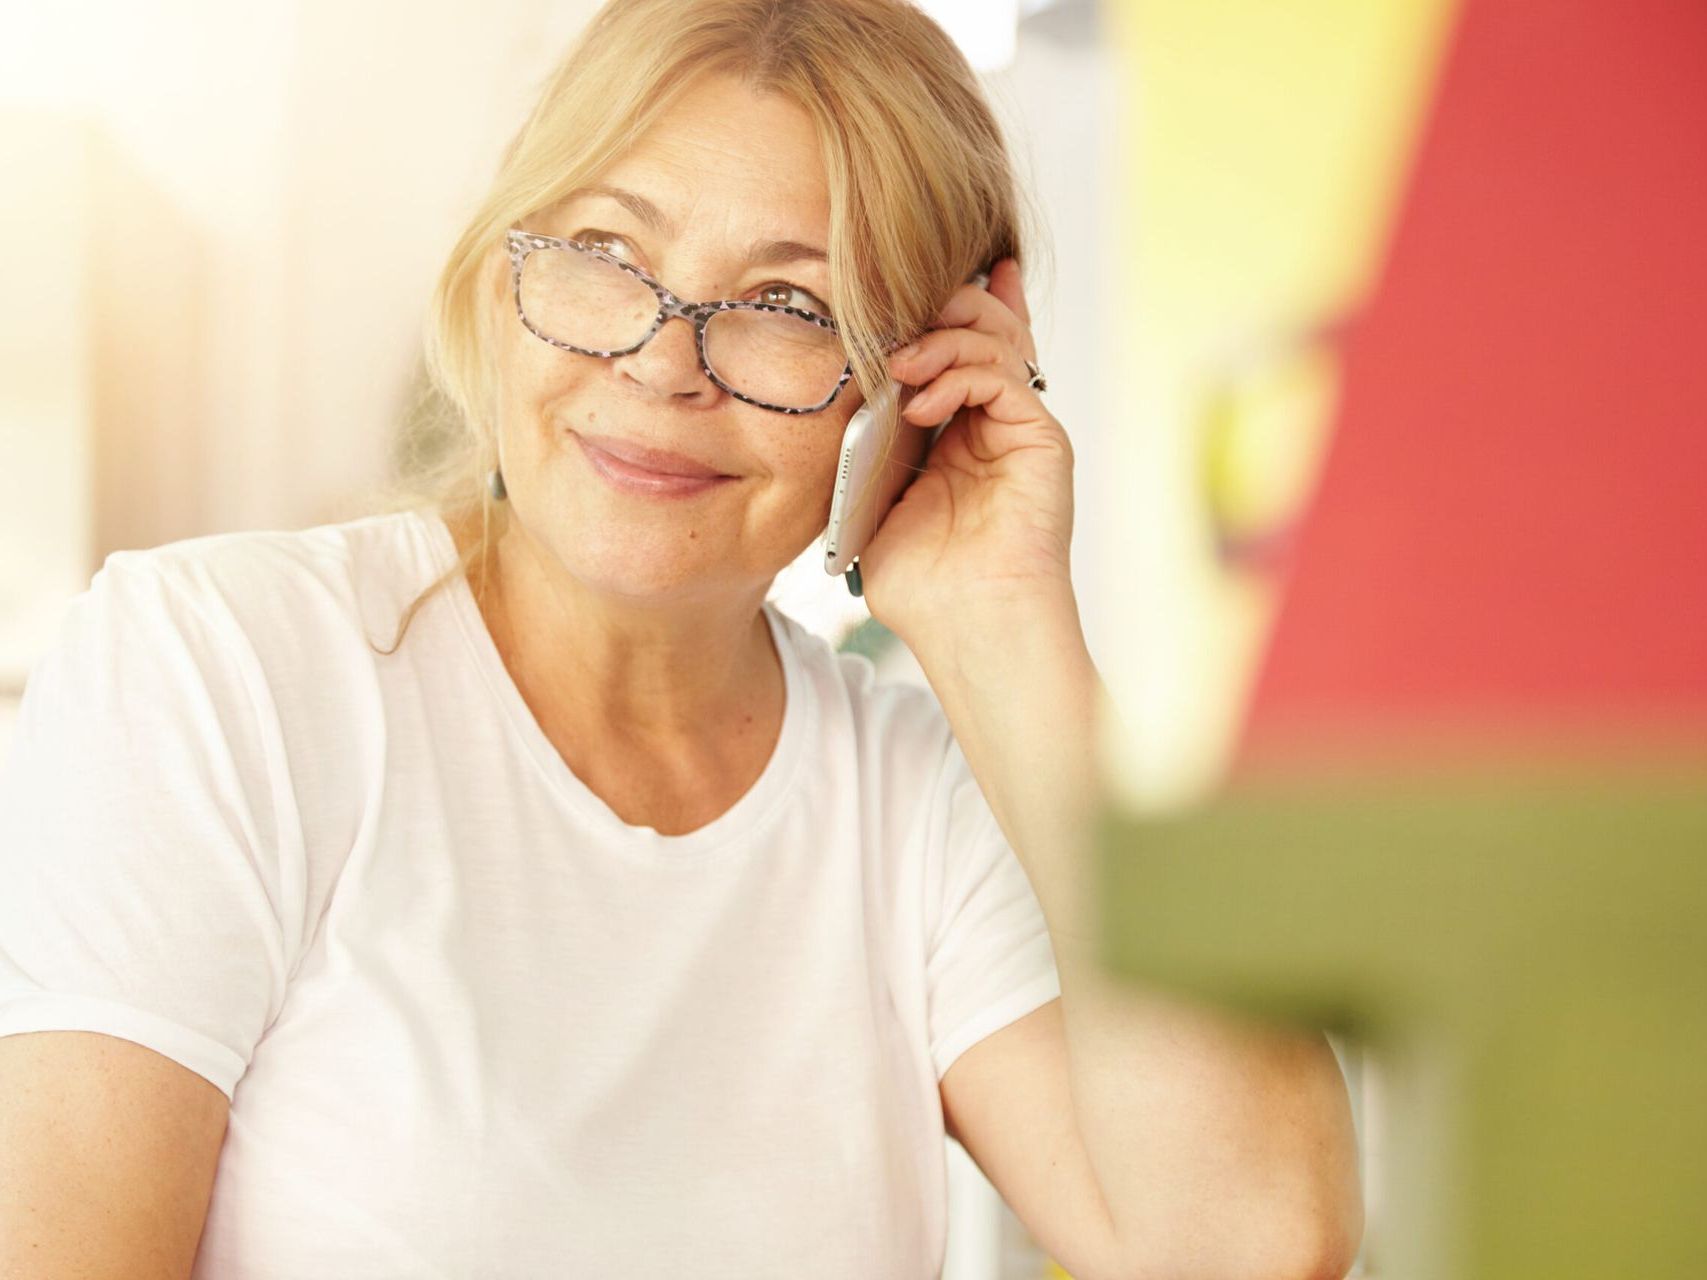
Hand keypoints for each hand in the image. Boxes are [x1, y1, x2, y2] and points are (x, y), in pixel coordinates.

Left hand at [857, 257, 1075, 646]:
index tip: (893, 280)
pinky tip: (919, 403)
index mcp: (960, 436)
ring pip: (995, 340)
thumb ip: (870, 450)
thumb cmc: (923, 586)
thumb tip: (846, 398)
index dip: (936, 311)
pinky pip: (1004, 374)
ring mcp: (1023, 429)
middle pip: (983, 329)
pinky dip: (958, 373)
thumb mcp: (875, 504)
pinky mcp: (1042, 439)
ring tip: (899, 367)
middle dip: (938, 307)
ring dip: (940, 338)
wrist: (970, 628)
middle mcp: (997, 425)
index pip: (956, 351)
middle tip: (893, 312)